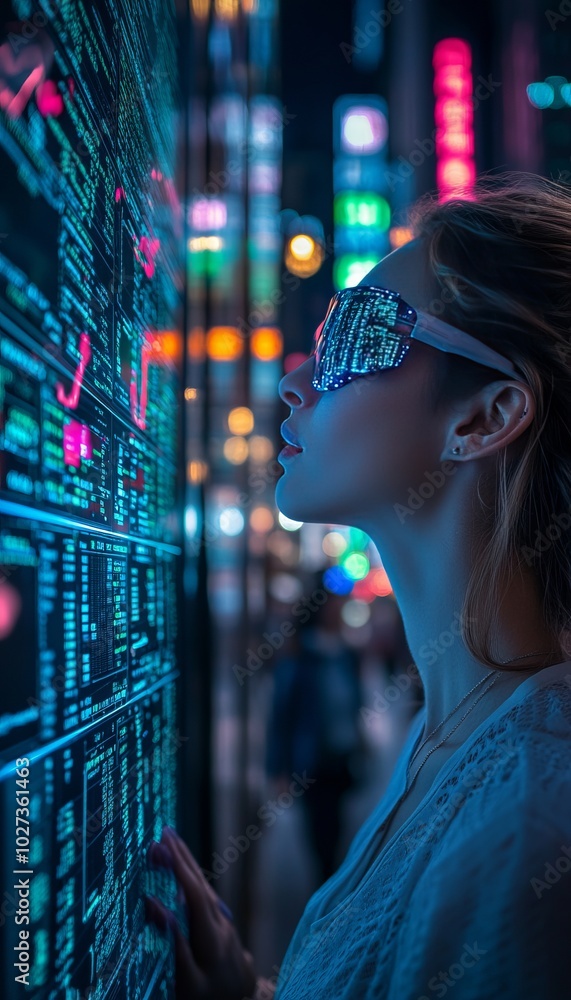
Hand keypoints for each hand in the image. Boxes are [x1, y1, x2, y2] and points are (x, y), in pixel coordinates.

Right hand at [144, 826, 257, 999]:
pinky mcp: (225, 933)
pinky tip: (185, 875)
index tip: (160, 845)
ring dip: (189, 866)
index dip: (177, 867)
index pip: (193, 892)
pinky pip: (207, 900)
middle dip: (182, 857)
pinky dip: (194, 882)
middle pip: (200, 885)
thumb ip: (174, 947)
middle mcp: (222, 926)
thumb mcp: (188, 984)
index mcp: (212, 936)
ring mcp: (226, 928)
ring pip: (205, 891)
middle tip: (165, 832)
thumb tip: (157, 908)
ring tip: (173, 844)